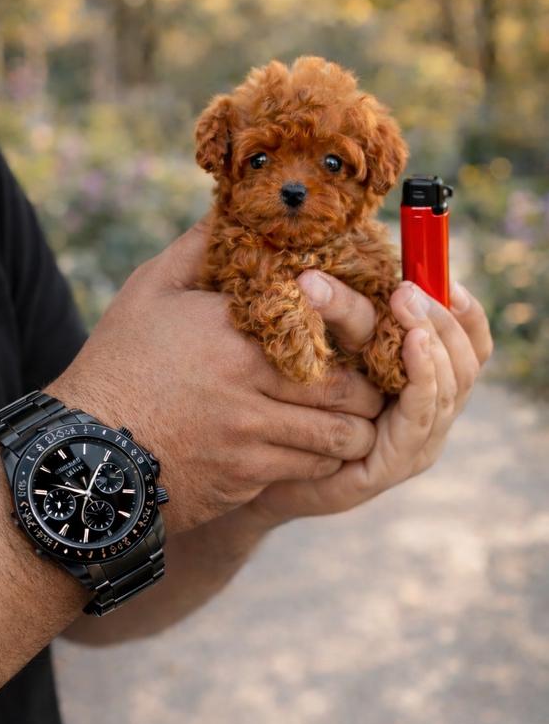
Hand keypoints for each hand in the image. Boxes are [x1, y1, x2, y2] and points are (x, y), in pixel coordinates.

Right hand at [52, 220, 383, 533]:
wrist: (85, 450)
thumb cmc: (118, 362)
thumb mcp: (150, 290)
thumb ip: (198, 247)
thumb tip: (231, 210)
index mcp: (236, 336)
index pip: (328, 333)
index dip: (356, 336)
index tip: (360, 334)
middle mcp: (251, 389)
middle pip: (346, 392)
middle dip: (369, 391)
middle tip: (374, 384)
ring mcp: (250, 440)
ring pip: (337, 438)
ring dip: (354, 430)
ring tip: (355, 420)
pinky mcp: (245, 480)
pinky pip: (308, 471)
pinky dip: (323, 460)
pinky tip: (317, 449)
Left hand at [251, 272, 492, 525]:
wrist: (254, 459)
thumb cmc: (291, 400)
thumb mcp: (327, 346)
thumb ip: (349, 314)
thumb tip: (350, 258)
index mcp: (425, 384)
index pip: (470, 346)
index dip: (465, 313)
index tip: (446, 278)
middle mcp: (429, 415)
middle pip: (464, 363)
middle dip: (441, 319)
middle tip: (409, 288)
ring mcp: (415, 444)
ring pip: (447, 388)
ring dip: (432, 341)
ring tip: (410, 307)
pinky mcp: (391, 465)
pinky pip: (419, 418)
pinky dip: (422, 378)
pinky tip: (412, 345)